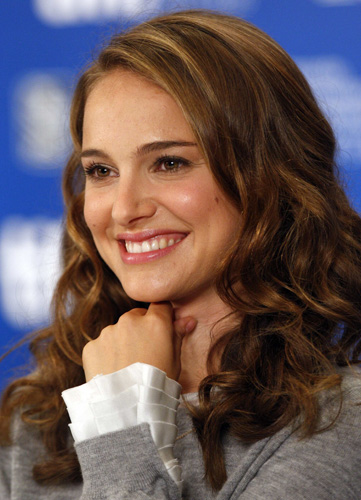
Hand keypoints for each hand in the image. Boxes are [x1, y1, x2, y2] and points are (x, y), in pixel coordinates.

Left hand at [82, 302, 196, 381]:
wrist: (126, 410)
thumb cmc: (157, 386)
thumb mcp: (175, 361)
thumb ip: (178, 335)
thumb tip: (188, 320)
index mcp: (155, 322)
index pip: (160, 305)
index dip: (162, 317)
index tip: (162, 330)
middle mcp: (130, 321)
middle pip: (137, 316)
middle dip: (141, 329)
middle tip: (144, 353)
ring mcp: (108, 332)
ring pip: (118, 330)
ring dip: (122, 342)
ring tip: (127, 367)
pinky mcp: (92, 346)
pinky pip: (102, 345)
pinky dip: (106, 355)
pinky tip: (113, 372)